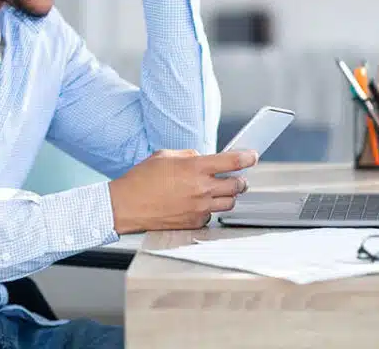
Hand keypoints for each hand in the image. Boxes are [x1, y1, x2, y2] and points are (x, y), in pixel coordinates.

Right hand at [107, 149, 258, 233]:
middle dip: (240, 180)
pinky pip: (212, 216)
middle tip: (237, 177)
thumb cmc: (141, 180)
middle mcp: (201, 188)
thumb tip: (203, 158)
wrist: (126, 206)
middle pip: (237, 185)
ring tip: (219, 192)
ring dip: (228, 196)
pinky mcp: (194, 223)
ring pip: (229, 203)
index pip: (233, 161)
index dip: (247, 158)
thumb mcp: (165, 156)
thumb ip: (189, 156)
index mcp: (195, 167)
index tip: (252, 156)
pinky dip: (210, 210)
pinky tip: (199, 205)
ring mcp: (199, 208)